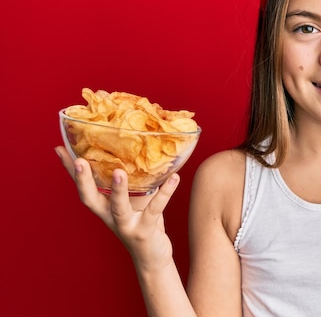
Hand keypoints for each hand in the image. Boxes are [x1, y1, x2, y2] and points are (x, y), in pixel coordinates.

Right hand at [55, 146, 178, 270]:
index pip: (82, 186)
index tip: (59, 149)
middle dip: (83, 181)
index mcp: (103, 207)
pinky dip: (165, 193)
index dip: (70, 171)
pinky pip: (155, 209)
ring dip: (118, 190)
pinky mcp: (144, 231)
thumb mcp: (133, 201)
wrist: (152, 258)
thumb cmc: (141, 223)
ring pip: (118, 208)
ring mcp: (126, 225)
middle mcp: (109, 217)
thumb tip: (140, 151)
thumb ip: (132, 181)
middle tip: (80, 161)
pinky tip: (175, 178)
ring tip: (119, 172)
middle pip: (90, 199)